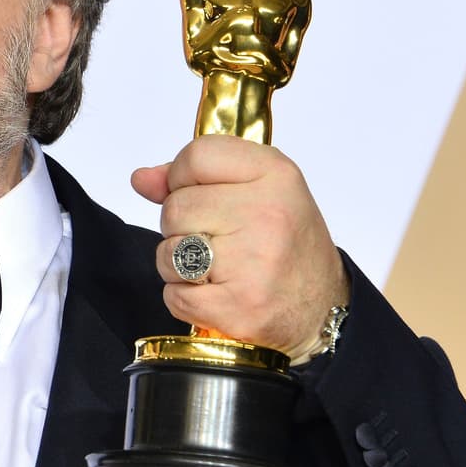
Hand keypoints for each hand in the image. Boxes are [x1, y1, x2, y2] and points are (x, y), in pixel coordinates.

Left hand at [131, 135, 348, 362]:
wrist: (323, 310)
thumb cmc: (285, 246)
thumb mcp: (257, 192)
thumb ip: (194, 178)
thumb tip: (142, 179)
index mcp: (275, 175)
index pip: (196, 156)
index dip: (183, 177)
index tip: (201, 194)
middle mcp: (267, 213)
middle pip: (174, 208)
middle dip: (181, 227)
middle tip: (218, 240)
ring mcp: (253, 262)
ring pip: (168, 252)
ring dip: (179, 265)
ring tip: (218, 269)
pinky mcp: (238, 306)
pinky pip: (173, 295)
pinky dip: (185, 299)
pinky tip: (217, 295)